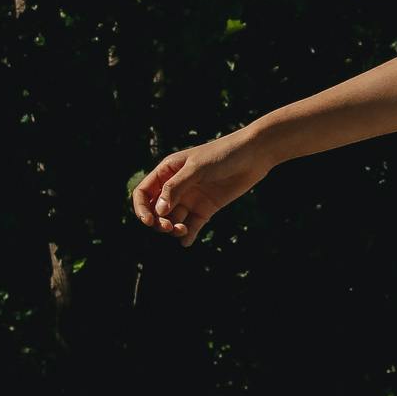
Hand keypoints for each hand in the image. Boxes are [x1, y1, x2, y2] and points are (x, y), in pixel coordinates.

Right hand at [129, 128, 266, 245]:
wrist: (254, 155)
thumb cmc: (224, 154)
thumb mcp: (197, 168)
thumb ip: (176, 188)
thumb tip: (158, 211)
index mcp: (167, 171)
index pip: (143, 193)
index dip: (141, 209)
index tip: (149, 221)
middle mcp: (176, 186)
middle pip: (155, 211)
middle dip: (158, 223)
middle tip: (169, 227)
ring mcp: (191, 198)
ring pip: (172, 220)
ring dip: (172, 230)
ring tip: (182, 231)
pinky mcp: (206, 209)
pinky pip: (192, 226)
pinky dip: (187, 236)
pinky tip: (188, 241)